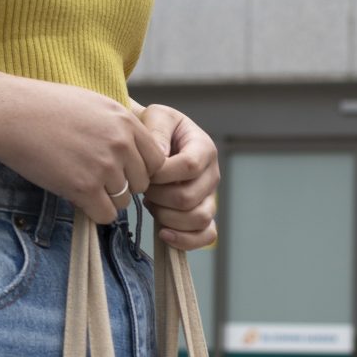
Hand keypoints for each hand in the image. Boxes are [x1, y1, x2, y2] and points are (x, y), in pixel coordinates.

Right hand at [0, 76, 164, 220]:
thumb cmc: (43, 106)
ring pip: (124, 201)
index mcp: (126, 121)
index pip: (157, 160)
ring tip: (81, 183)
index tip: (120, 168)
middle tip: (96, 179)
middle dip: (124, 185)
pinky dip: (94, 213)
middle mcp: (121, 144)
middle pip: (142, 183)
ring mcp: (103, 166)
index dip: (139, 168)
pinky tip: (77, 199)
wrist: (6, 113)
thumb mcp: (93, 103)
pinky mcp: (83, 187)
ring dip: (106, 199)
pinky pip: (105, 215)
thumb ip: (119, 125)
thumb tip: (135, 150)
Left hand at [137, 103, 219, 250]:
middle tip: (144, 188)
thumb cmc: (155, 128)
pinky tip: (163, 233)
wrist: (155, 141)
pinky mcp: (204, 215)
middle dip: (159, 197)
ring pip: (198, 219)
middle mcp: (212, 175)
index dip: (163, 174)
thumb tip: (161, 157)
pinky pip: (206, 236)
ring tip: (152, 203)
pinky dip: (186, 240)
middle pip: (190, 197)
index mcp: (204, 148)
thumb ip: (157, 130)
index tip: (144, 171)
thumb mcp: (155, 116)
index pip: (189, 166)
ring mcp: (210, 198)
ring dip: (167, 217)